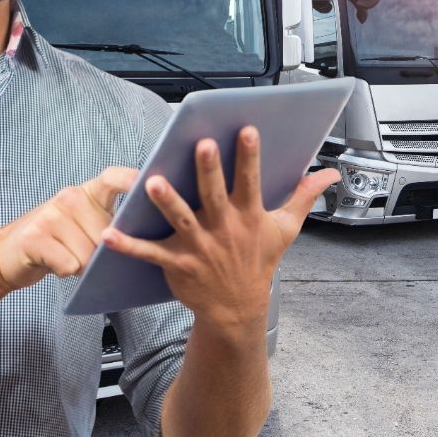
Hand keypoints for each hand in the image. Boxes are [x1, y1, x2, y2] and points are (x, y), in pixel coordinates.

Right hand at [0, 167, 138, 291]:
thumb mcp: (85, 223)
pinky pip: (69, 265)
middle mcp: (71, 197)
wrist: (7, 254)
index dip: (132, 180)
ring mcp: (51, 215)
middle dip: (101, 255)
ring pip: (88, 256)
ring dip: (81, 266)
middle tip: (82, 251)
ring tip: (66, 255)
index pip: (113, 178)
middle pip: (107, 237)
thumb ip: (111, 222)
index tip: (154, 182)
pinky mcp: (35, 237)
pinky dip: (64, 272)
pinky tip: (54, 263)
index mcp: (89, 192)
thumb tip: (145, 235)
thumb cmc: (57, 241)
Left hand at [101, 126, 339, 336]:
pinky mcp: (176, 263)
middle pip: (214, 194)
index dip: (249, 156)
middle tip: (202, 145)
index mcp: (248, 216)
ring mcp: (199, 247)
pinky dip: (128, 246)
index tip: (246, 129)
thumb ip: (303, 196)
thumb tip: (329, 173)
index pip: (250, 181)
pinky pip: (149, 253)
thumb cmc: (258, 262)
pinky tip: (108, 234)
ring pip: (180, 220)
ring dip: (166, 202)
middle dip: (209, 170)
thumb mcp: (285, 230)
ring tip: (152, 182)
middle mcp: (223, 229)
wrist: (237, 308)